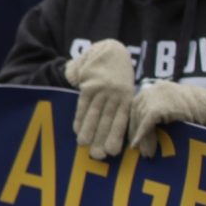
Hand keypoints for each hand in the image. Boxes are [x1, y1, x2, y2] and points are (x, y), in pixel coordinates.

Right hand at [66, 39, 134, 159]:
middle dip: (102, 138)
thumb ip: (124, 103)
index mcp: (128, 98)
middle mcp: (115, 95)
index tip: (112, 152)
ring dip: (89, 130)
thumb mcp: (127, 86)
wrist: (111, 50)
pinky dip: (80, 117)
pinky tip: (77, 130)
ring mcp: (101, 90)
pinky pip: (83, 104)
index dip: (116, 136)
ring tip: (84, 145)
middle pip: (107, 120)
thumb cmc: (119, 74)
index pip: (121, 120)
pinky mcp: (88, 84)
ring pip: (94, 113)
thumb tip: (122, 128)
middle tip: (98, 155)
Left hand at [131, 82, 205, 156]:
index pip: (134, 108)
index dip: (132, 124)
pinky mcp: (158, 108)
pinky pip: (146, 123)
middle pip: (135, 114)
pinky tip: (137, 145)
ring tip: (145, 153)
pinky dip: (141, 134)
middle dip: (135, 132)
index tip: (130, 138)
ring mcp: (152, 97)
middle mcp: (148, 91)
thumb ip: (153, 115)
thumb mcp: (169, 109)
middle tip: (136, 149)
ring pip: (140, 120)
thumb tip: (137, 133)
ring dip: (140, 137)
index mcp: (149, 90)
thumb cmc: (190, 110)